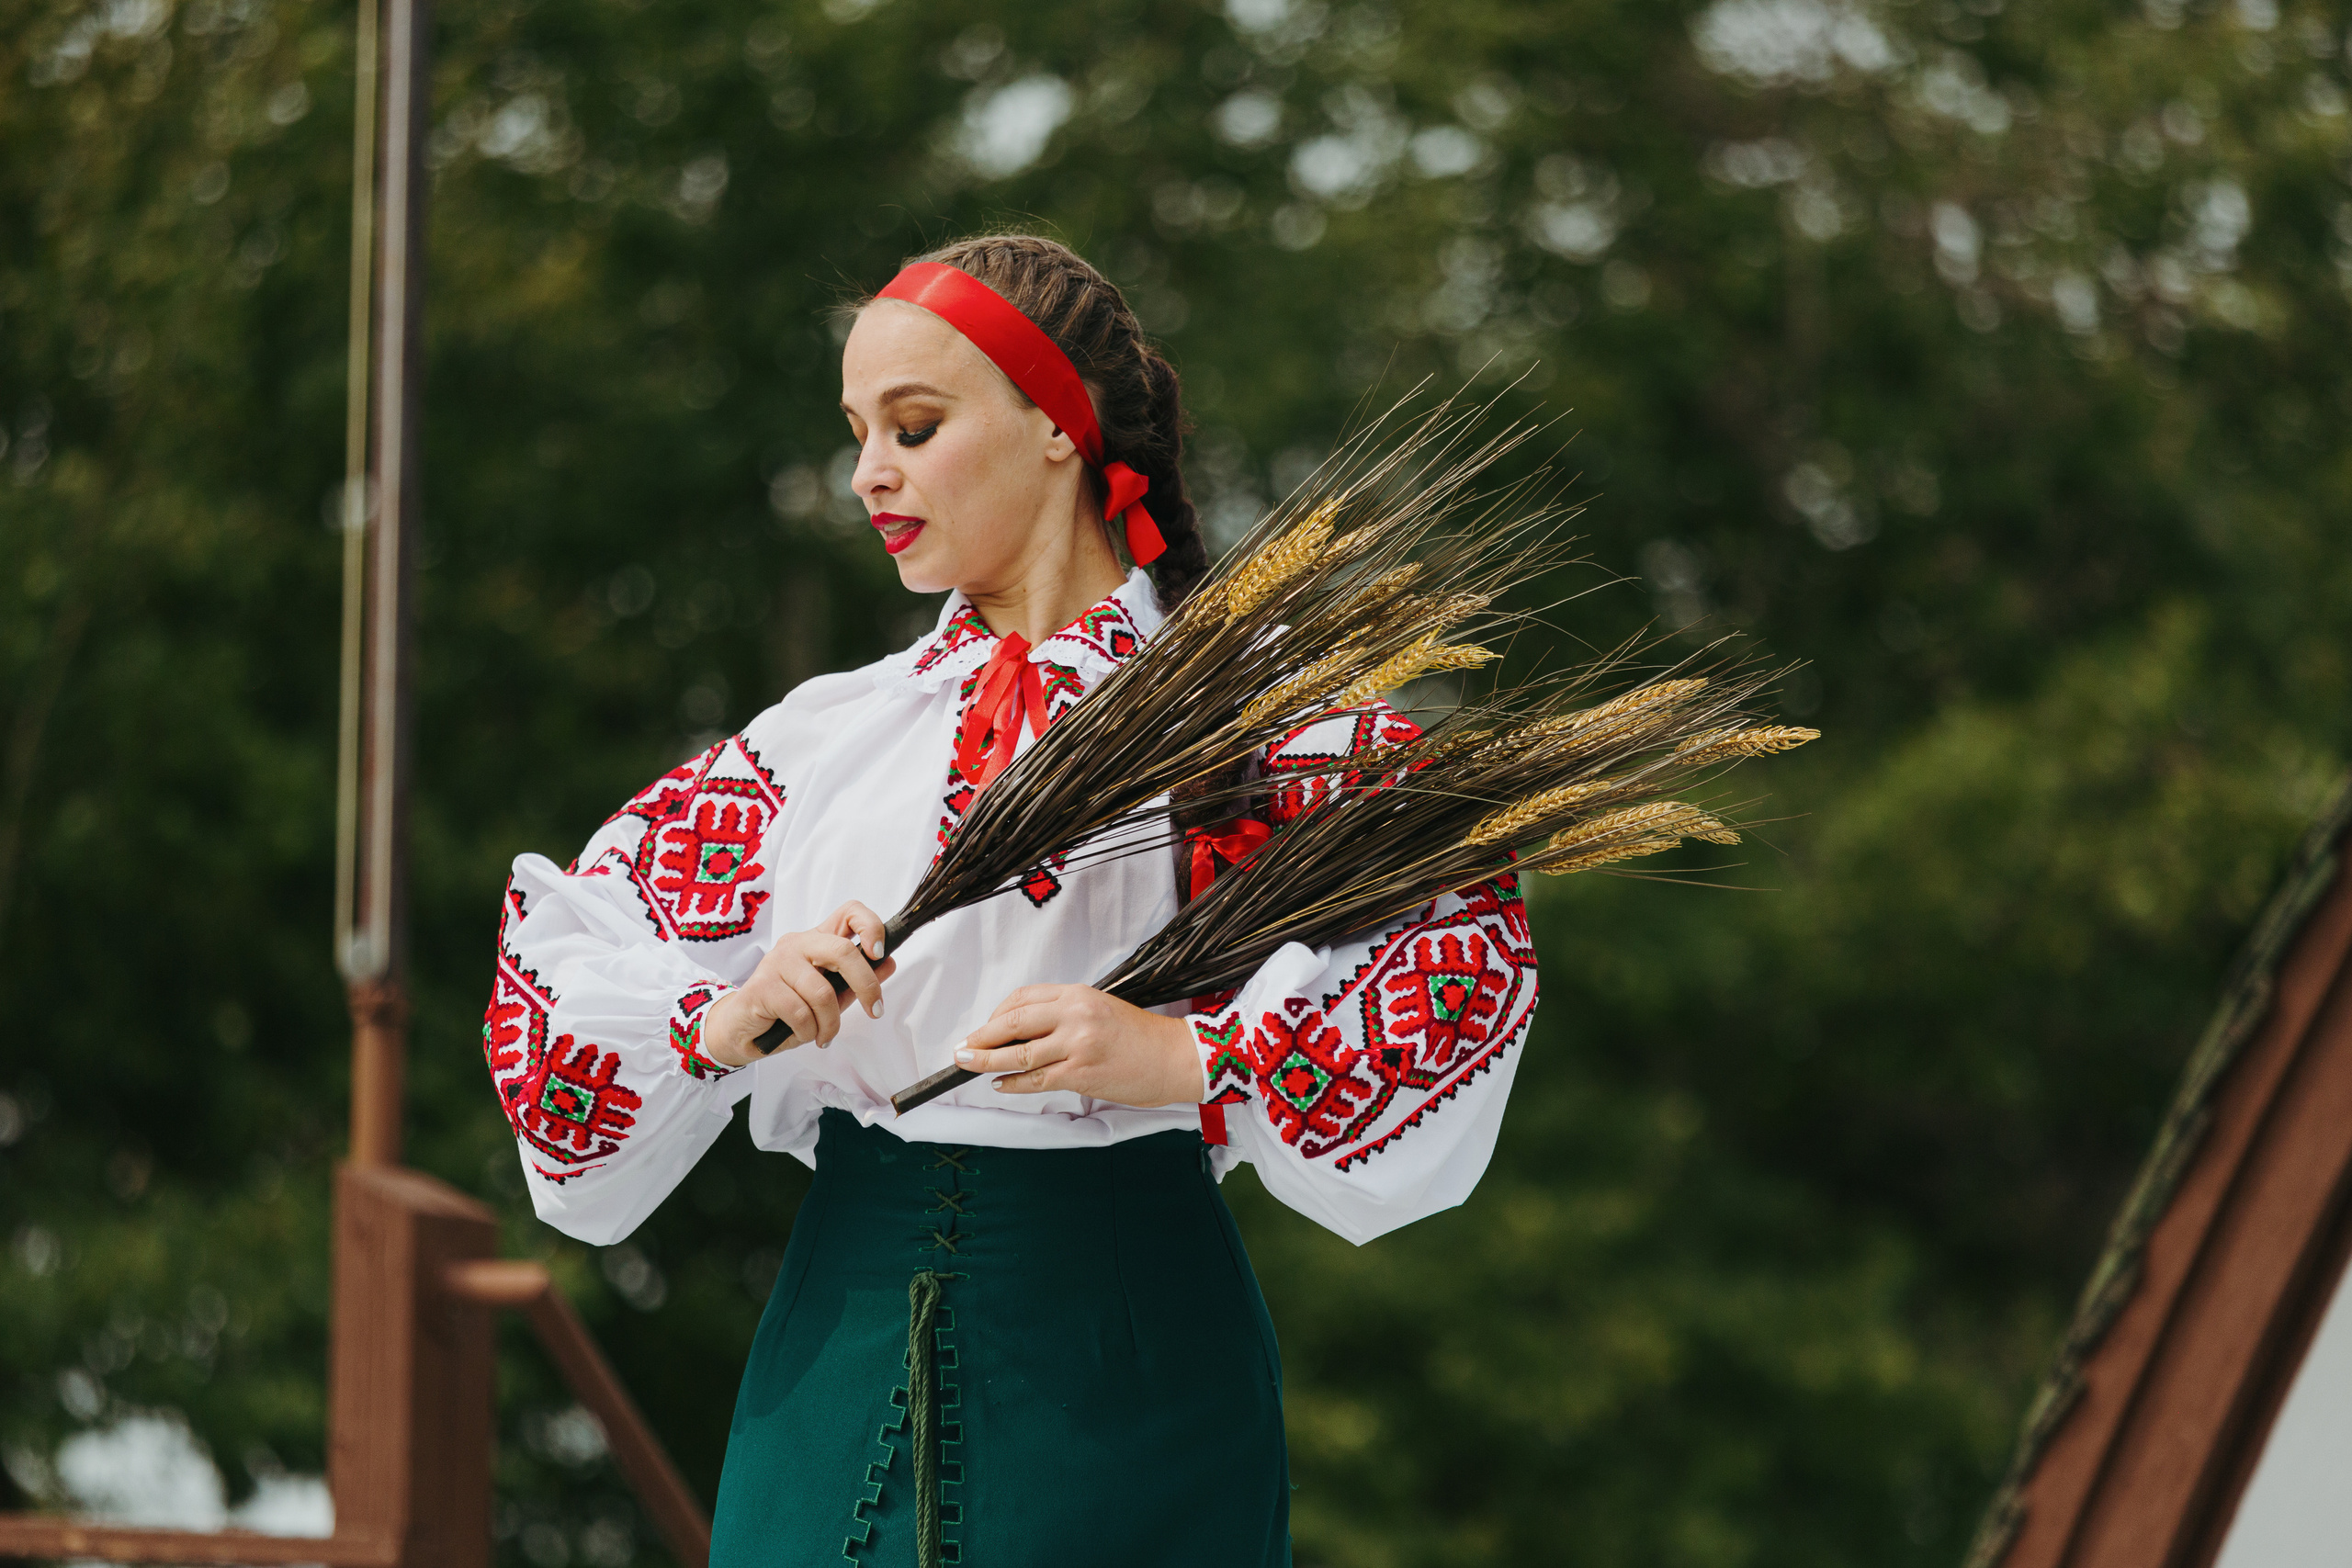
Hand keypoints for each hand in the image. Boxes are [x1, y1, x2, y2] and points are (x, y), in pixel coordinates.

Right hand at [702, 902, 895, 1068]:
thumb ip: (855, 981)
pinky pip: (800, 1012)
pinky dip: (808, 1031)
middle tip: (874, 1010)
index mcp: (817, 940)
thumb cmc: (787, 1010)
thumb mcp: (831, 996)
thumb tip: (890, 963)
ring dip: (830, 1023)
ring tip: (824, 1034)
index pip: (848, 912)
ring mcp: (778, 962)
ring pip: (822, 992)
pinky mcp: (762, 986)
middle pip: (842, 951)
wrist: (743, 1029)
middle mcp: (797, 944)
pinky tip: (803, 1034)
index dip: (870, 926)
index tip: (880, 952)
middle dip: (866, 985)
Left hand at [955, 985, 1203, 1107]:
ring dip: (986, 1060)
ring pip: (1018, 1052)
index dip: (997, 1014)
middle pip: (1012, 1021)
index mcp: (1079, 994)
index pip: (1023, 998)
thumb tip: (1023, 1032)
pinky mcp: (1081, 1074)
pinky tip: (1001, 1084)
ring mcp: (1077, 1045)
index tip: (985, 1027)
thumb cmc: (1141, 1037)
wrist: (1176, 1059)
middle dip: (981, 1035)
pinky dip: (1013, 1083)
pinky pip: (1036, 1079)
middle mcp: (1075, 1015)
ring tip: (968, 1064)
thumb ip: (1065, 1015)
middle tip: (962, 1048)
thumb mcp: (1101, 1009)